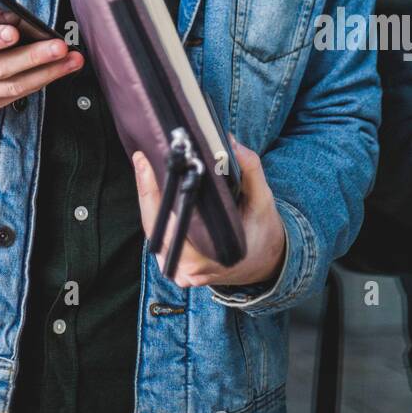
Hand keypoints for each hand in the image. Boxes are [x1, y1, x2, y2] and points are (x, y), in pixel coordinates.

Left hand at [132, 134, 286, 288]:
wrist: (268, 262)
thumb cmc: (263, 231)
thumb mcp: (262, 200)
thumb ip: (250, 170)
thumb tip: (229, 141)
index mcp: (207, 261)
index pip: (168, 227)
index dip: (152, 194)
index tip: (144, 163)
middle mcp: (189, 270)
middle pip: (154, 227)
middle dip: (147, 192)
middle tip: (142, 158)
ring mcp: (180, 271)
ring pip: (154, 231)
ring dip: (150, 200)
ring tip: (146, 167)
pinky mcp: (177, 265)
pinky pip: (159, 236)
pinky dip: (157, 211)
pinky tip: (155, 188)